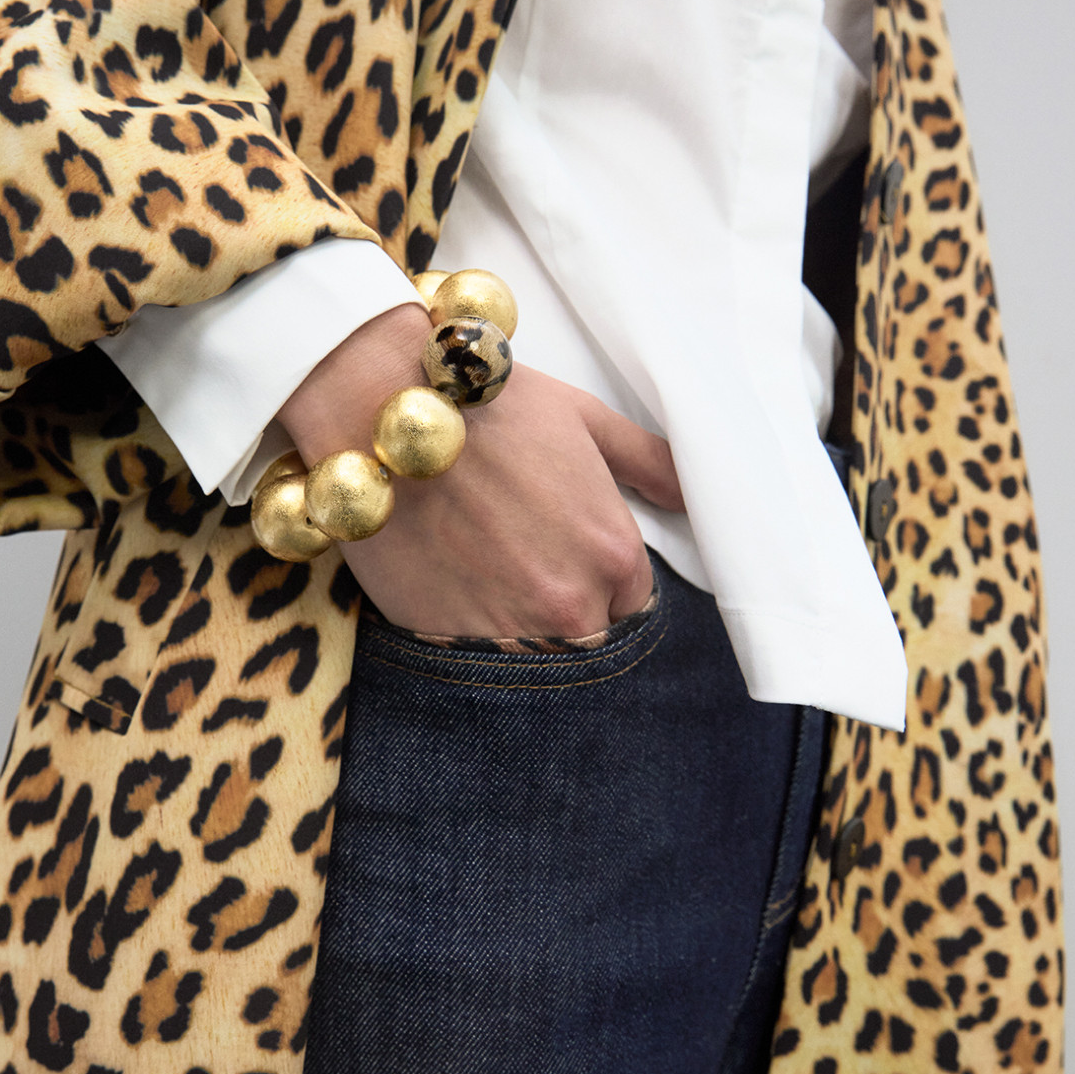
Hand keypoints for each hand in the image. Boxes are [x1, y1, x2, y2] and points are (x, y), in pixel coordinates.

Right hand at [278, 303, 683, 636]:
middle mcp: (574, 605)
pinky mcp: (451, 648)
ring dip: (520, 632)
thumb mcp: (584, 418)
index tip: (562, 557)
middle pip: (590, 639)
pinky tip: (452, 594)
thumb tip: (694, 494)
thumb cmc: (485, 408)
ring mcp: (512, 634)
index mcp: (615, 554)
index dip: (598, 581)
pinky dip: (472, 641)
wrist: (381, 418)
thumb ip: (650, 462)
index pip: (632, 604)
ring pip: (539, 660)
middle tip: (519, 569)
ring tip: (485, 583)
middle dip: (564, 613)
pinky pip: (480, 665)